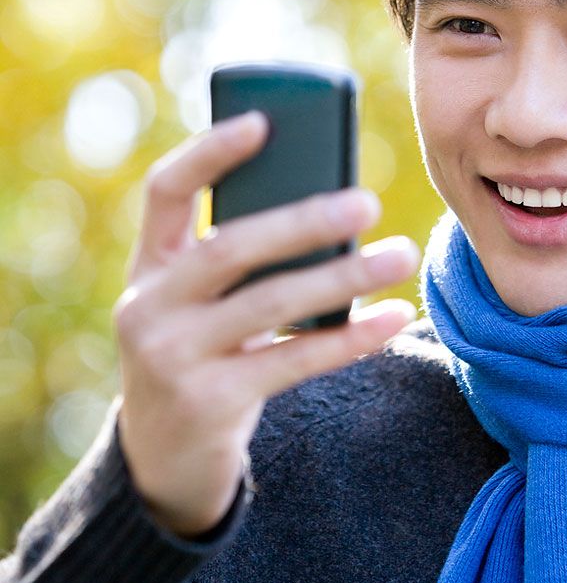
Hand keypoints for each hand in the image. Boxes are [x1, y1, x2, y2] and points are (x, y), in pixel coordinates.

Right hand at [113, 111, 419, 537]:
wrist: (161, 460)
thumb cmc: (201, 355)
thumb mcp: (199, 304)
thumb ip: (241, 261)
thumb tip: (335, 205)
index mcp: (150, 266)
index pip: (165, 191)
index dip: (209, 153)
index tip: (263, 122)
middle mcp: (149, 306)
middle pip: (230, 248)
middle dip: (301, 221)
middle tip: (366, 200)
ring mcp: (172, 358)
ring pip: (269, 304)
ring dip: (343, 275)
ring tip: (401, 254)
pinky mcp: (208, 403)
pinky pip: (293, 361)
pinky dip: (350, 338)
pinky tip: (393, 318)